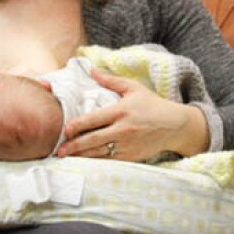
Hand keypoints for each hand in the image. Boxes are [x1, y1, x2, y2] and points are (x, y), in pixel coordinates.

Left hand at [56, 68, 208, 160]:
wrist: (174, 125)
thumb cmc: (152, 104)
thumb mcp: (133, 88)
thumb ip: (110, 80)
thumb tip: (91, 70)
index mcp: (120, 111)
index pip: (93, 120)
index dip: (76, 126)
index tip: (65, 129)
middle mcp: (122, 130)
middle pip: (92, 140)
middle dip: (73, 146)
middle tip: (58, 150)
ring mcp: (127, 145)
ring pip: (99, 153)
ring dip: (81, 157)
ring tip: (66, 158)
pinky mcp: (131, 157)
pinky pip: (109, 161)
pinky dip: (96, 162)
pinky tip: (84, 163)